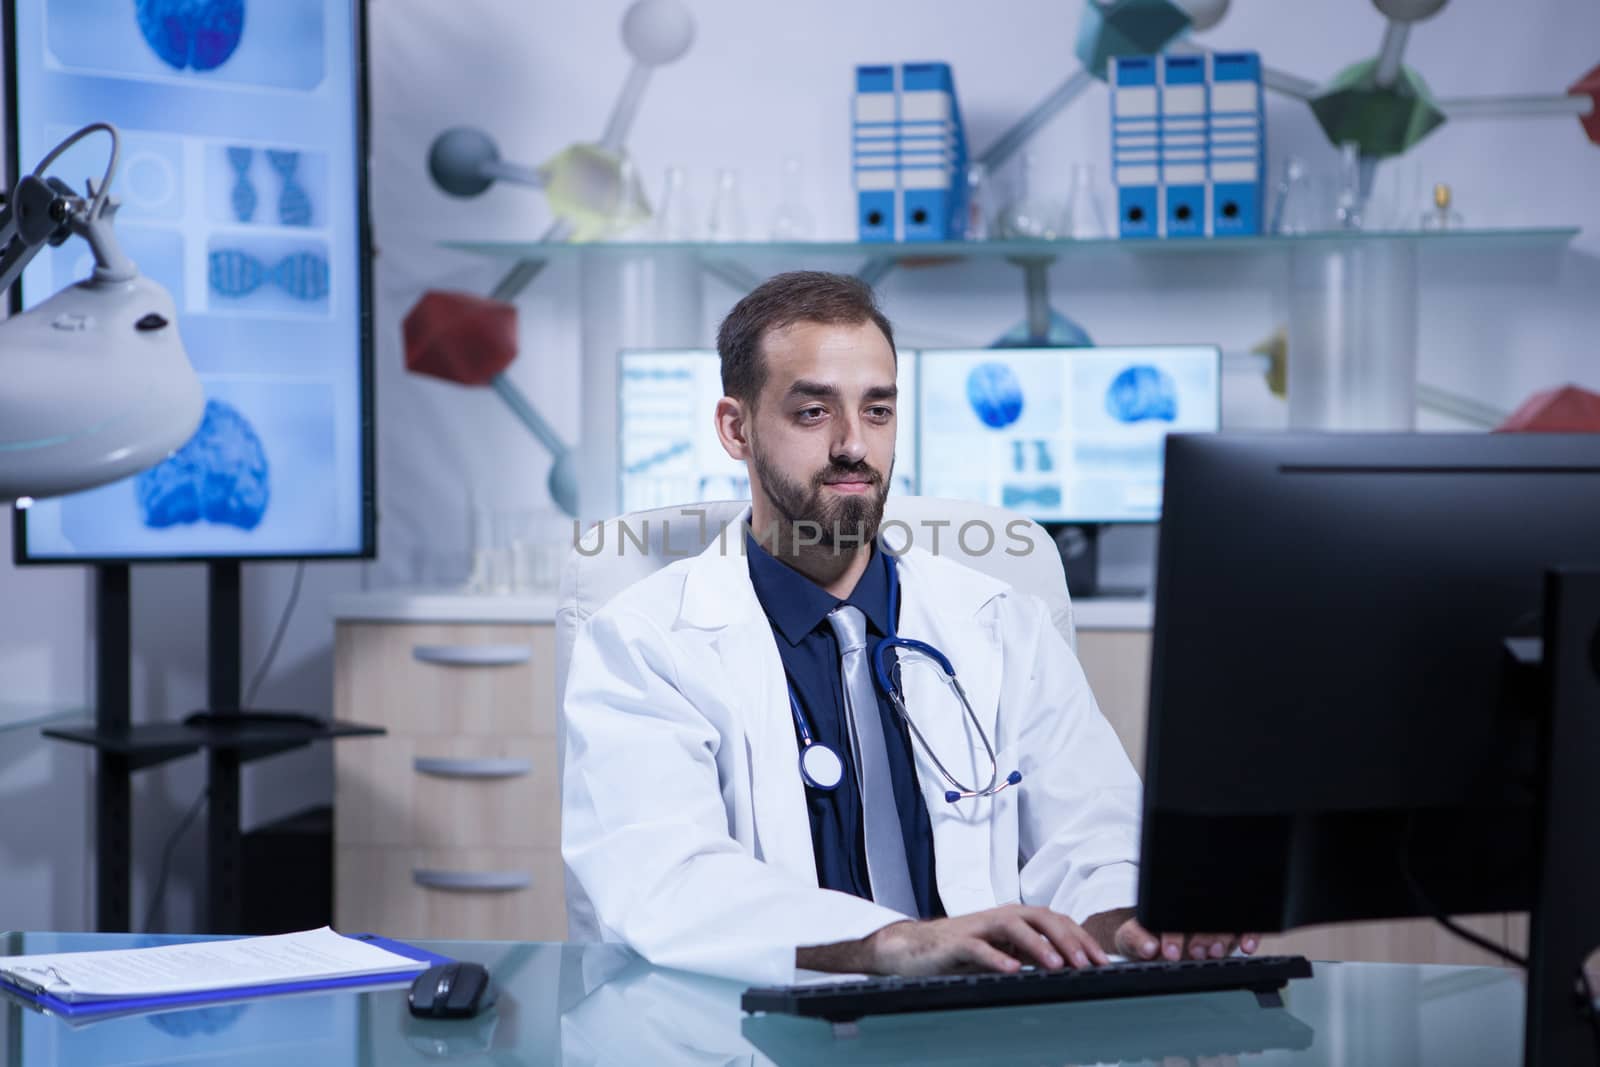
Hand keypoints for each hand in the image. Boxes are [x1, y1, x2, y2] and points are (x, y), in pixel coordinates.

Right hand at [864, 904, 1110, 975]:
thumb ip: (1032, 955)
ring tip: (1057, 965)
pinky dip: (997, 957)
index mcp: (1016, 919)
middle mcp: (1001, 917)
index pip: (1057, 922)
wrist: (915, 949)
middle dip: (1068, 939)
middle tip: (1087, 963)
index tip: (1102, 962)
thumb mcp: (1004, 952)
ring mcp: (979, 928)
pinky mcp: (957, 943)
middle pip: (1041, 918)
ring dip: (1039, 945)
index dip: (1081, 939)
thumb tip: (1072, 969)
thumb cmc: (963, 952)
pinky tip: (1012, 970)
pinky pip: (979, 948)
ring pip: (1014, 927)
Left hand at [1113, 917, 1259, 961]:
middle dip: (1203, 935)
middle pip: (1205, 914)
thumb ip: (1135, 940)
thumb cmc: (1143, 936)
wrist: (1152, 942)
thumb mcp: (1131, 937)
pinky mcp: (1229, 928)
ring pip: (1225, 920)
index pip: (1174, 910)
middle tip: (1195, 953)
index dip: (1175, 933)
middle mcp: (1192, 909)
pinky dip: (1249, 934)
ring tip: (1213, 952)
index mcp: (1168, 905)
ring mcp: (1212, 918)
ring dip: (1223, 937)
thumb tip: (1149, 947)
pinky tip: (1246, 947)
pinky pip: (1244, 926)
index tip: (1170, 952)